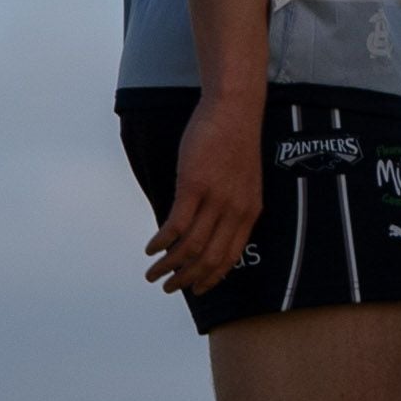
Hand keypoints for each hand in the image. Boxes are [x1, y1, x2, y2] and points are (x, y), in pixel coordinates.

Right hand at [150, 90, 269, 297]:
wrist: (235, 110)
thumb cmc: (235, 143)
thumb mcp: (243, 181)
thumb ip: (231, 207)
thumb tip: (210, 228)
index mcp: (248, 212)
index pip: (229, 256)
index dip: (211, 277)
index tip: (196, 289)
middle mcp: (234, 211)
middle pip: (208, 258)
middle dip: (186, 279)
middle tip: (168, 287)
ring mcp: (215, 199)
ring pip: (190, 247)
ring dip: (168, 265)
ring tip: (153, 273)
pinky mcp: (194, 186)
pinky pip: (176, 225)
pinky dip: (161, 242)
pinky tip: (151, 248)